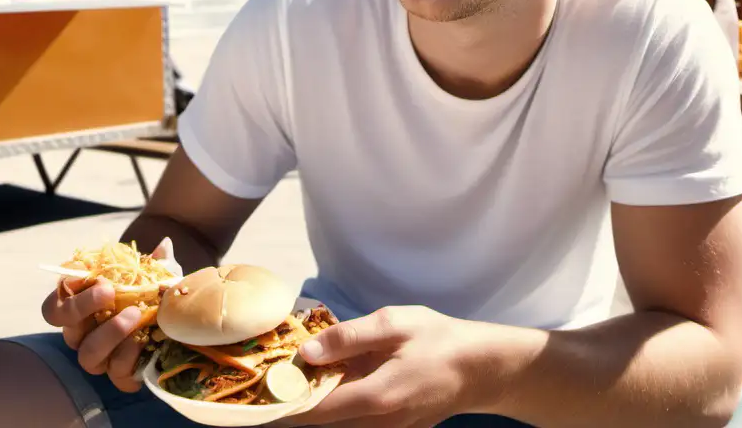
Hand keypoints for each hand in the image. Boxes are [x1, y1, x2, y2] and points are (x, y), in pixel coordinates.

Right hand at [39, 238, 179, 393]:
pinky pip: (116, 371)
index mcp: (83, 306)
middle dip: (81, 304)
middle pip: (62, 321)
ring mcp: (100, 356)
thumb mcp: (160, 279)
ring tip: (134, 315)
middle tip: (107, 290)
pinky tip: (144, 340)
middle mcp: (83, 332)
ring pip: (86, 353)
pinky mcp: (121, 376)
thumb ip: (158, 264)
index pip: (58, 296)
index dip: (66, 283)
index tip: (86, 269)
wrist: (178, 331)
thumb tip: (164, 246)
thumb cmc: (158, 300)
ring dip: (109, 332)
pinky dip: (128, 355)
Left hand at [278, 305, 484, 427]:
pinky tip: (327, 384)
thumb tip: (306, 352)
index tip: (256, 393)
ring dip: (313, 406)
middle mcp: (379, 423)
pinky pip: (356, 421)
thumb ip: (347, 338)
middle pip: (321, 423)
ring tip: (290, 382)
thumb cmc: (440, 340)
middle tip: (266, 384)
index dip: (281, 403)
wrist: (485, 368)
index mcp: (375, 397)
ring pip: (338, 424)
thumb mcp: (393, 325)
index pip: (314, 411)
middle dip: (292, 405)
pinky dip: (336, 406)